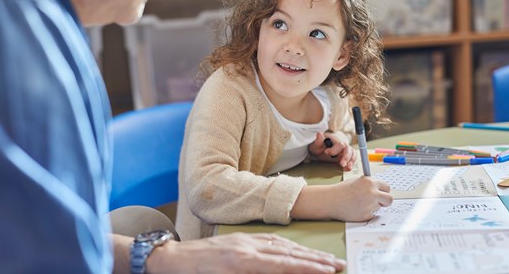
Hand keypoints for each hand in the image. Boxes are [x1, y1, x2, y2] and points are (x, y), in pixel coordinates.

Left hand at [148, 232, 345, 273]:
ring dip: (305, 251)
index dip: (309, 268)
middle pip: (289, 253)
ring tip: (324, 258)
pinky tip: (295, 249)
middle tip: (338, 264)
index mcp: (243, 262)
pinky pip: (270, 240)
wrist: (170, 259)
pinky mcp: (239, 237)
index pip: (284, 265)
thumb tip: (279, 272)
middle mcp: (247, 247)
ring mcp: (244, 240)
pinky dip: (287, 245)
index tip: (329, 271)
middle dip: (315, 259)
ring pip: (282, 244)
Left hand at [308, 132, 354, 170]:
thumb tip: (319, 133)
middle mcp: (342, 144)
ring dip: (351, 161)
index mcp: (335, 140)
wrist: (321, 149)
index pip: (339, 144)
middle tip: (342, 164)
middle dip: (346, 157)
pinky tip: (347, 169)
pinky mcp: (346, 156)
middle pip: (348, 149)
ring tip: (348, 168)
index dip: (334, 150)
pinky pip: (352, 159)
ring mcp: (345, 150)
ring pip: (352, 153)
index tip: (326, 152)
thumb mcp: (316, 144)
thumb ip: (318, 140)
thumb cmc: (319, 146)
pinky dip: (351, 164)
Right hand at [329, 176, 392, 220]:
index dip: (383, 191)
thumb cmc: (342, 190)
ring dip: (373, 206)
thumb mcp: (357, 181)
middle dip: (385, 201)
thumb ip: (369, 185)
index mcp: (370, 182)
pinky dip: (366, 213)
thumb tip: (380, 189)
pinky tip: (356, 209)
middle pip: (389, 199)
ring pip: (379, 207)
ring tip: (359, 203)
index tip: (381, 193)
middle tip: (379, 202)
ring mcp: (370, 205)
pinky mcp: (367, 215)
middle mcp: (372, 193)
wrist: (331, 200)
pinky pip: (372, 214)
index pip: (387, 187)